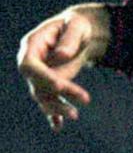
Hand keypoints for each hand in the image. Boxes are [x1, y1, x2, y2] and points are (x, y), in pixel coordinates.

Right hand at [16, 4, 109, 130]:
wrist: (81, 31)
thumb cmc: (78, 25)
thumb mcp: (78, 26)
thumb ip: (69, 39)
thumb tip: (60, 56)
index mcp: (33, 44)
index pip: (29, 65)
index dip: (42, 77)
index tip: (60, 86)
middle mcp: (31, 62)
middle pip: (36, 83)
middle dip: (57, 94)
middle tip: (83, 100)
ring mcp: (39, 75)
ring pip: (43, 95)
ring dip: (57, 107)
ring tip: (75, 115)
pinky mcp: (49, 85)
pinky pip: (48, 101)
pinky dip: (52, 115)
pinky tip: (58, 127)